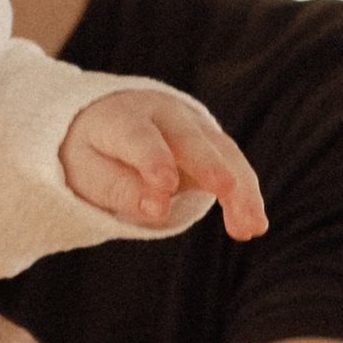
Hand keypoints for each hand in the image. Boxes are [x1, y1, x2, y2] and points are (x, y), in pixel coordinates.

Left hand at [62, 88, 265, 238]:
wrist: (107, 123)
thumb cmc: (92, 152)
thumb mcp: (88, 172)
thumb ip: (119, 188)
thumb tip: (158, 208)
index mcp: (122, 117)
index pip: (138, 136)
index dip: (153, 158)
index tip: (166, 184)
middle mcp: (164, 115)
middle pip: (190, 140)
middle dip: (209, 165)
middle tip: (225, 189)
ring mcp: (194, 127)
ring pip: (223, 153)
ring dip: (240, 189)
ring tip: (251, 228)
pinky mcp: (212, 145)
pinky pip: (234, 168)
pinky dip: (245, 195)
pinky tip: (253, 227)